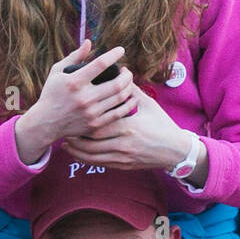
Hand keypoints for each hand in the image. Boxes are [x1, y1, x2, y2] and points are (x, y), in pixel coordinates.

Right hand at [14, 39, 135, 164]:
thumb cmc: (51, 93)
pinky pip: (119, 113)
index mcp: (74, 82)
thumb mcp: (57, 72)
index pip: (100, 64)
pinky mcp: (95, 124)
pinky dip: (129, 104)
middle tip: (126, 70)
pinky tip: (132, 97)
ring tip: (127, 81)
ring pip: (120, 97)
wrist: (45, 123)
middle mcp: (84, 98)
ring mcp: (91, 113)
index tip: (121, 50)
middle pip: (116, 83)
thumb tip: (89, 41)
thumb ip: (74, 56)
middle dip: (127, 74)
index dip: (114, 54)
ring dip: (129, 86)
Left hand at [63, 85, 192, 173]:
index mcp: (129, 126)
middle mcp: (124, 143)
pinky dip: (86, 159)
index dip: (83, 120)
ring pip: (92, 155)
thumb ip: (131, 91)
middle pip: (91, 141)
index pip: (99, 123)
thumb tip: (120, 72)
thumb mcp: (149, 104)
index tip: (73, 112)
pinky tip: (77, 154)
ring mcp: (123, 156)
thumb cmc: (162, 124)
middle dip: (75, 136)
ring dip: (76, 150)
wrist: (175, 149)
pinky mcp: (123, 165)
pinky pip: (99, 164)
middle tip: (64, 128)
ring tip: (66, 143)